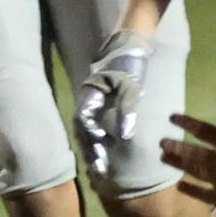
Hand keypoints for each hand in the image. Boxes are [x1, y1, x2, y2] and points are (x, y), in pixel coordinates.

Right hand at [74, 27, 155, 177]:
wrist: (129, 44)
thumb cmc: (130, 65)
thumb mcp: (131, 87)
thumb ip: (127, 110)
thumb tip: (125, 135)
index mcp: (90, 98)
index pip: (85, 126)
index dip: (91, 144)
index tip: (98, 161)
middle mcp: (88, 101)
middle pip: (84, 130)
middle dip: (90, 150)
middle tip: (98, 171)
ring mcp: (93, 101)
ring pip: (88, 128)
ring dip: (93, 145)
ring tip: (100, 166)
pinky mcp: (100, 101)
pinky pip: (96, 122)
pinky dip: (99, 137)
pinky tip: (106, 148)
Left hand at [162, 110, 215, 216]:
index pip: (204, 132)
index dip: (187, 124)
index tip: (173, 118)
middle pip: (194, 154)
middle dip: (176, 147)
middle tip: (161, 142)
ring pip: (195, 173)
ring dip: (178, 165)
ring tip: (163, 159)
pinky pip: (205, 195)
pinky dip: (192, 190)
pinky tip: (180, 186)